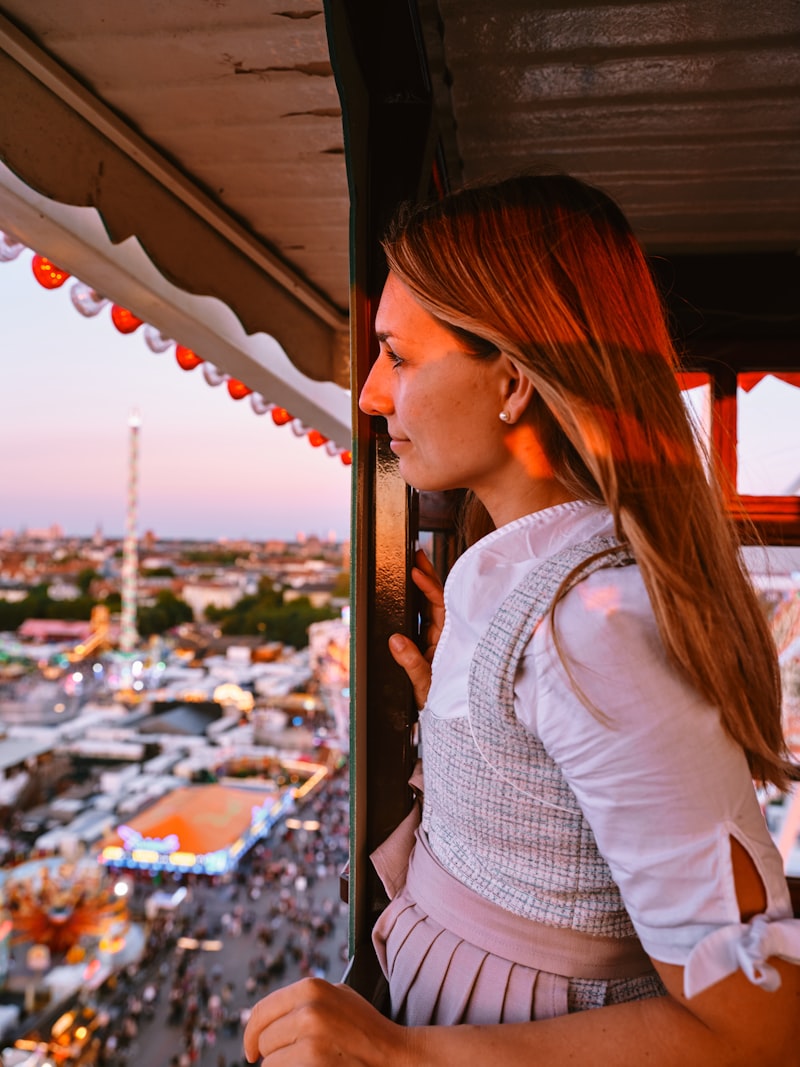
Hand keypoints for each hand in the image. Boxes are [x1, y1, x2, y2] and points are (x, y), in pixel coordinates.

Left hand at [243, 977, 409, 1065]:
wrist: (393, 1056)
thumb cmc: (364, 1028)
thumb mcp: (337, 997)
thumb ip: (304, 998)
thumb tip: (267, 1014)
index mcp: (311, 987)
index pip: (261, 1011)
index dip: (250, 1034)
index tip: (251, 1052)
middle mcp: (308, 1008)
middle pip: (264, 1040)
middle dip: (274, 1053)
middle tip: (296, 1057)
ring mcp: (310, 1036)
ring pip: (270, 1063)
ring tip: (311, 1063)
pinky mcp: (313, 1061)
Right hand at [389, 549, 443, 708]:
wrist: (445, 724)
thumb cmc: (440, 704)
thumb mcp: (424, 687)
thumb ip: (412, 664)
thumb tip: (396, 640)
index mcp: (447, 642)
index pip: (440, 607)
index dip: (429, 587)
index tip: (417, 571)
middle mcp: (444, 637)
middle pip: (437, 600)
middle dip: (427, 575)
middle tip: (416, 552)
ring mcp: (436, 640)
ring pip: (430, 607)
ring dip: (423, 585)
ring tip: (414, 562)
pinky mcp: (427, 645)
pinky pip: (423, 619)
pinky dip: (418, 601)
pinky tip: (411, 589)